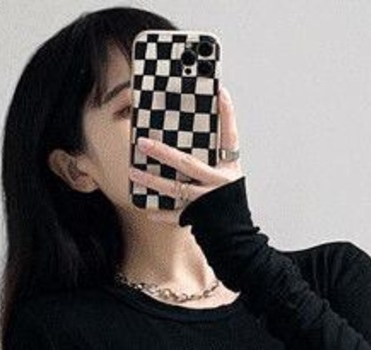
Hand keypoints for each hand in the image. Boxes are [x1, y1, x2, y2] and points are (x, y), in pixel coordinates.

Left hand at [128, 84, 242, 212]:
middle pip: (187, 163)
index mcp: (230, 169)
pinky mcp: (198, 218)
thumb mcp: (229, 177)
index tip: (220, 92)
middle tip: (142, 142)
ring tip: (133, 172)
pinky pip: (175, 214)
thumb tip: (197, 135)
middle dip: (163, 152)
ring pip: (175, 188)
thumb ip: (216, 157)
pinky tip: (146, 207)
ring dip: (152, 180)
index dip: (227, 114)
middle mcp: (219, 183)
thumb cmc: (230, 203)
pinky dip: (161, 212)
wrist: (237, 236)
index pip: (230, 137)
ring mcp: (207, 201)